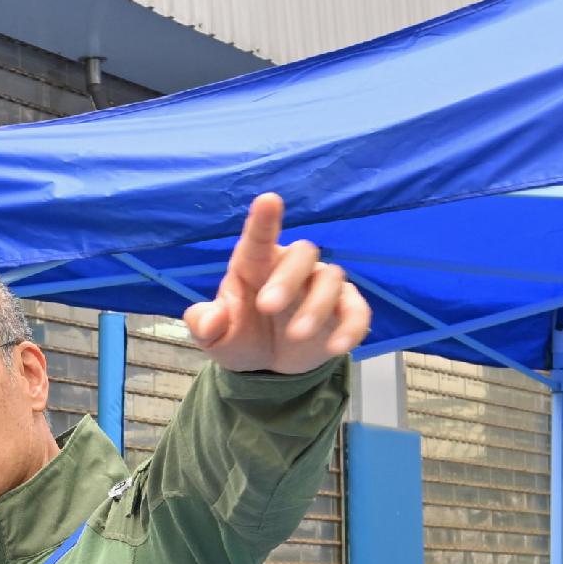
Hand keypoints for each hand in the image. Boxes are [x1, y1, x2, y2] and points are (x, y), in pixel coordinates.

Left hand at [182, 193, 370, 376]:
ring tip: (296, 336)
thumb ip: (205, 326)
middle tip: (267, 307)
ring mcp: (321, 286)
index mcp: (255, 264)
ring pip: (331, 278)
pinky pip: (357, 310)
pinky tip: (337, 346)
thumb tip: (208, 322)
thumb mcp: (216, 337)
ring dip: (316, 307)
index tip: (268, 200)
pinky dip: (351, 326)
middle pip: (303, 254)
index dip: (264, 219)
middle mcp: (291, 267)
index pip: (259, 237)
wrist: (269, 363)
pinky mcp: (344, 310)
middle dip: (287, 279)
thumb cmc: (240, 335)